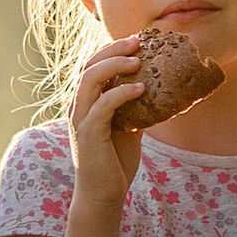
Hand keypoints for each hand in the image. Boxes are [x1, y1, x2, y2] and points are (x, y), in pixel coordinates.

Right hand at [66, 38, 147, 213]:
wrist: (104, 194)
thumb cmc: (115, 162)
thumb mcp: (128, 127)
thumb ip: (134, 108)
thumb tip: (158, 91)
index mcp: (86, 103)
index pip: (92, 66)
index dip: (111, 50)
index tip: (136, 42)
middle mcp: (78, 107)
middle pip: (89, 65)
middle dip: (113, 50)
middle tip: (138, 42)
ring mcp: (81, 119)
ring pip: (90, 79)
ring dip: (115, 65)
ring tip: (138, 61)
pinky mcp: (89, 133)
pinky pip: (103, 105)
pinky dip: (122, 93)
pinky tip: (141, 89)